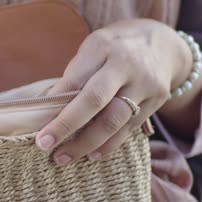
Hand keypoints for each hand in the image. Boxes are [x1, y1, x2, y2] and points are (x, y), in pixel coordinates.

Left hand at [35, 19, 201, 164]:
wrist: (164, 44)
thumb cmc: (114, 49)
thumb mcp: (93, 48)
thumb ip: (75, 75)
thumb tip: (47, 108)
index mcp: (102, 46)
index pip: (74, 79)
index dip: (54, 104)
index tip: (36, 124)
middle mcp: (125, 64)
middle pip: (94, 100)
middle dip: (65, 125)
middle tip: (44, 145)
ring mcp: (144, 83)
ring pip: (113, 120)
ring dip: (86, 143)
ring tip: (63, 158)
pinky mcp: (156, 101)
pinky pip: (129, 128)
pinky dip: (108, 145)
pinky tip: (91, 155)